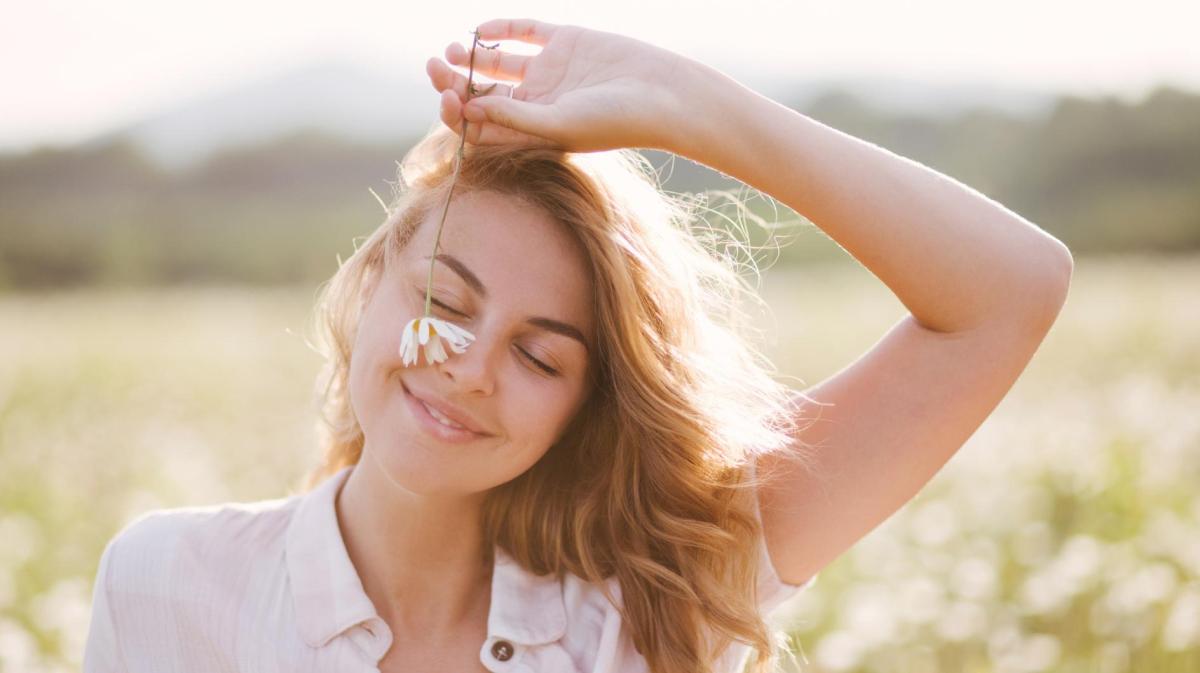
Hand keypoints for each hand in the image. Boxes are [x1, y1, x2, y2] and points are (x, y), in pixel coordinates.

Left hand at [425, 18, 691, 152]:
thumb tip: (466, 109)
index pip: (484, 125)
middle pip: (484, 93)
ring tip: (452, 50)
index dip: (459, 113)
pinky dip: (501, 30)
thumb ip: (514, 118)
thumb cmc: (616, 122)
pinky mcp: (566, 42)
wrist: (664, 94)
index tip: (448, 99)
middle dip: (455, 81)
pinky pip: (525, 33)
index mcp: (533, 133)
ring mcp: (551, 72)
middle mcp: (538, 104)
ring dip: (472, 57)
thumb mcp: (559, 124)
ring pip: (498, 63)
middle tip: (434, 67)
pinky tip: (482, 30)